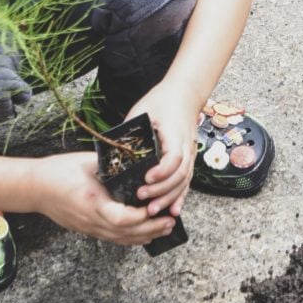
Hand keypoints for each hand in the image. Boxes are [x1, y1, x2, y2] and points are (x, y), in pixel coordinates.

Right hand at [33, 152, 175, 244]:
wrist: (34, 187)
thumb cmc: (59, 171)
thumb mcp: (89, 162)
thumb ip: (113, 165)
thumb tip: (137, 162)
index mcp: (92, 202)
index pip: (120, 218)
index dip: (140, 217)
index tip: (155, 208)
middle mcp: (91, 220)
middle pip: (125, 233)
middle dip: (151, 229)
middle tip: (171, 221)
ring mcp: (88, 228)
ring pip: (121, 239)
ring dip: (145, 235)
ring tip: (164, 228)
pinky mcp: (87, 229)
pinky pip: (113, 238)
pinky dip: (131, 237)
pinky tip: (145, 234)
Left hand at [126, 80, 200, 217]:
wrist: (185, 92)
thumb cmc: (162, 100)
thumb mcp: (142, 111)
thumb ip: (130, 131)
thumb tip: (112, 152)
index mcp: (175, 133)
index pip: (173, 157)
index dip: (161, 172)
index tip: (145, 179)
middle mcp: (187, 145)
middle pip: (180, 174)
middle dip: (162, 191)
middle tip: (142, 199)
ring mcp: (190, 152)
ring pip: (185, 180)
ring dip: (170, 197)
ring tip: (152, 210)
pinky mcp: (189, 157)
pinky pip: (187, 180)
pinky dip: (180, 195)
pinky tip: (173, 210)